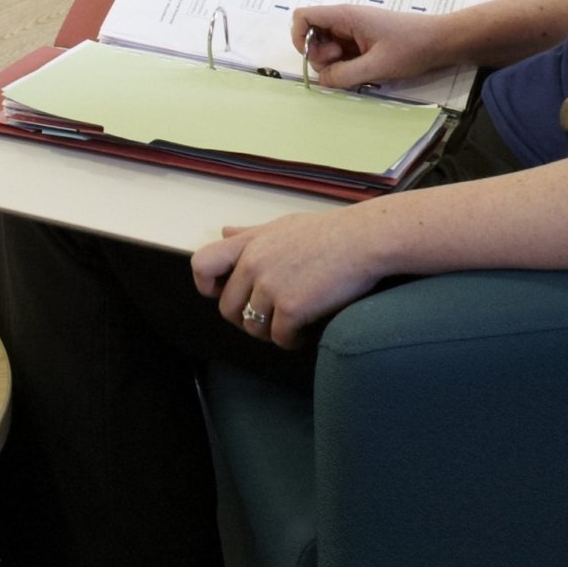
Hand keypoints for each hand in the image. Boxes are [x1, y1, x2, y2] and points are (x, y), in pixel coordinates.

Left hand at [192, 211, 393, 348]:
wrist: (365, 240)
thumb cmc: (329, 232)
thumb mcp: (282, 225)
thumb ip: (250, 234)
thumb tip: (224, 231)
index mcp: (248, 243)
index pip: (202, 264)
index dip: (207, 285)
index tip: (223, 293)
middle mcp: (253, 264)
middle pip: (227, 308)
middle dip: (245, 318)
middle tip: (269, 317)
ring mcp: (271, 286)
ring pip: (253, 327)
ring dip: (269, 331)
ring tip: (289, 325)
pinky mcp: (291, 307)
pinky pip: (279, 338)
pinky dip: (291, 340)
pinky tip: (304, 333)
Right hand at [290, 2, 462, 92]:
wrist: (442, 42)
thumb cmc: (412, 47)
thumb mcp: (377, 65)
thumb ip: (345, 75)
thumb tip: (321, 82)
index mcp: (345, 17)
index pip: (303, 17)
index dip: (299, 37)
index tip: (312, 57)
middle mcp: (345, 21)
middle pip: (313, 37)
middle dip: (321, 57)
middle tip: (345, 66)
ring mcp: (353, 32)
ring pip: (327, 49)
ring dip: (335, 64)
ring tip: (360, 70)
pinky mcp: (362, 43)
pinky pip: (342, 55)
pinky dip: (346, 66)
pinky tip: (365, 72)